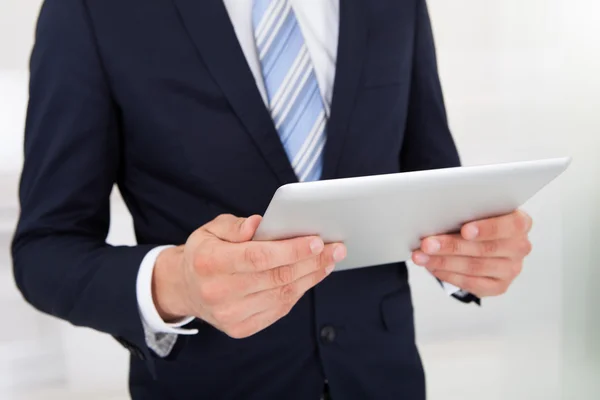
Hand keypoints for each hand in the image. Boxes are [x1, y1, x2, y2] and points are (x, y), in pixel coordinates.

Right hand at [153, 214, 345, 338]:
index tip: (317, 242)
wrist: (186, 288)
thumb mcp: (211, 229)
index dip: (291, 250)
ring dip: (311, 277)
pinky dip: (299, 292)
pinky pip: (279, 309)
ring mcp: (230, 315)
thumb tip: (258, 224)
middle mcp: (218, 292)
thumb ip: (235, 225)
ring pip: (282, 295)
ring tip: (329, 261)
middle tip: (336, 248)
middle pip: (276, 277)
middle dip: (311, 262)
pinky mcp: (241, 328)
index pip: (258, 257)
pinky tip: (311, 276)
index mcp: (210, 263)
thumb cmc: (205, 253)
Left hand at [411, 210, 532, 297]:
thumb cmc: (477, 221)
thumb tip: (436, 217)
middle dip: (451, 246)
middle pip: (484, 249)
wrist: (482, 242)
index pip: (511, 225)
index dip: (487, 228)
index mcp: (520, 223)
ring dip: (443, 262)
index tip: (465, 230)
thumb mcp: (476, 211)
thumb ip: (466, 212)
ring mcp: (511, 269)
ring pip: (474, 267)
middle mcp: (520, 247)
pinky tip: (432, 267)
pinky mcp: (499, 286)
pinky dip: (448, 275)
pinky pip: (471, 283)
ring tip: (421, 256)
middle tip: (427, 244)